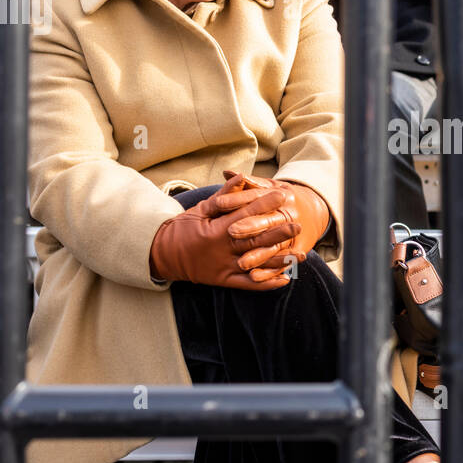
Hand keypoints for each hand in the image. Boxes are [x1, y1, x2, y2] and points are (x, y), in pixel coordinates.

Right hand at [148, 174, 294, 289]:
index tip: (281, 195)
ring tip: (300, 255)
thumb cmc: (182, 228)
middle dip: (278, 233)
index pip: (244, 215)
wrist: (163, 255)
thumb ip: (224, 197)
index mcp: (215, 231)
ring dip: (279, 260)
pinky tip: (285, 279)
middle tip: (298, 224)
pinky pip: (248, 284)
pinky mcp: (224, 281)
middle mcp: (221, 250)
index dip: (264, 205)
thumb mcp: (201, 209)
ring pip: (256, 264)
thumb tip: (241, 178)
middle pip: (254, 240)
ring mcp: (224, 267)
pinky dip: (266, 283)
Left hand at [219, 171, 330, 273]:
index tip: (218, 203)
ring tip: (242, 263)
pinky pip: (281, 264)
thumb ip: (248, 183)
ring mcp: (293, 235)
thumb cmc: (278, 198)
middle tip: (231, 232)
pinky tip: (255, 278)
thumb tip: (227, 172)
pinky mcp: (294, 252)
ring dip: (259, 256)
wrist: (312, 211)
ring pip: (274, 246)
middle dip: (250, 227)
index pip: (256, 198)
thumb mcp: (267, 187)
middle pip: (267, 222)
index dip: (237, 200)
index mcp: (281, 196)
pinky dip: (270, 273)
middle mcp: (289, 215)